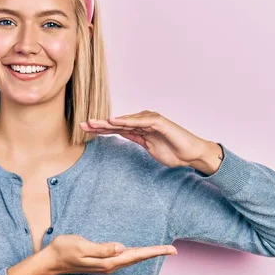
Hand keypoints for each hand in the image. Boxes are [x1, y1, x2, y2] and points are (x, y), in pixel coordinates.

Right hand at [43, 234, 176, 274]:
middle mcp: (109, 265)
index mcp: (107, 261)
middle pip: (137, 258)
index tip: (170, 249)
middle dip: (155, 253)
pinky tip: (138, 252)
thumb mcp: (81, 246)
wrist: (51, 261)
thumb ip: (101, 248)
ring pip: (132, 258)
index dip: (154, 252)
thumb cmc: (64, 250)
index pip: (136, 255)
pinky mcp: (102, 261)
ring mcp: (106, 264)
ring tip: (161, 250)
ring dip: (147, 254)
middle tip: (173, 249)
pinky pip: (124, 258)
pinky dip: (135, 254)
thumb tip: (121, 248)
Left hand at [80, 110, 216, 169]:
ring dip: (109, 121)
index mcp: (139, 129)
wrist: (192, 155)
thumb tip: (121, 135)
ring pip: (126, 120)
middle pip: (117, 123)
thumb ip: (135, 139)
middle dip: (99, 124)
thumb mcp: (148, 147)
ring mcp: (151, 120)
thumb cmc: (173, 152)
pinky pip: (140, 121)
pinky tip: (115, 121)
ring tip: (94, 123)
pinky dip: (127, 120)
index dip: (100, 129)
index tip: (84, 130)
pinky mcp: (159, 122)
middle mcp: (143, 122)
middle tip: (82, 124)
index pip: (116, 128)